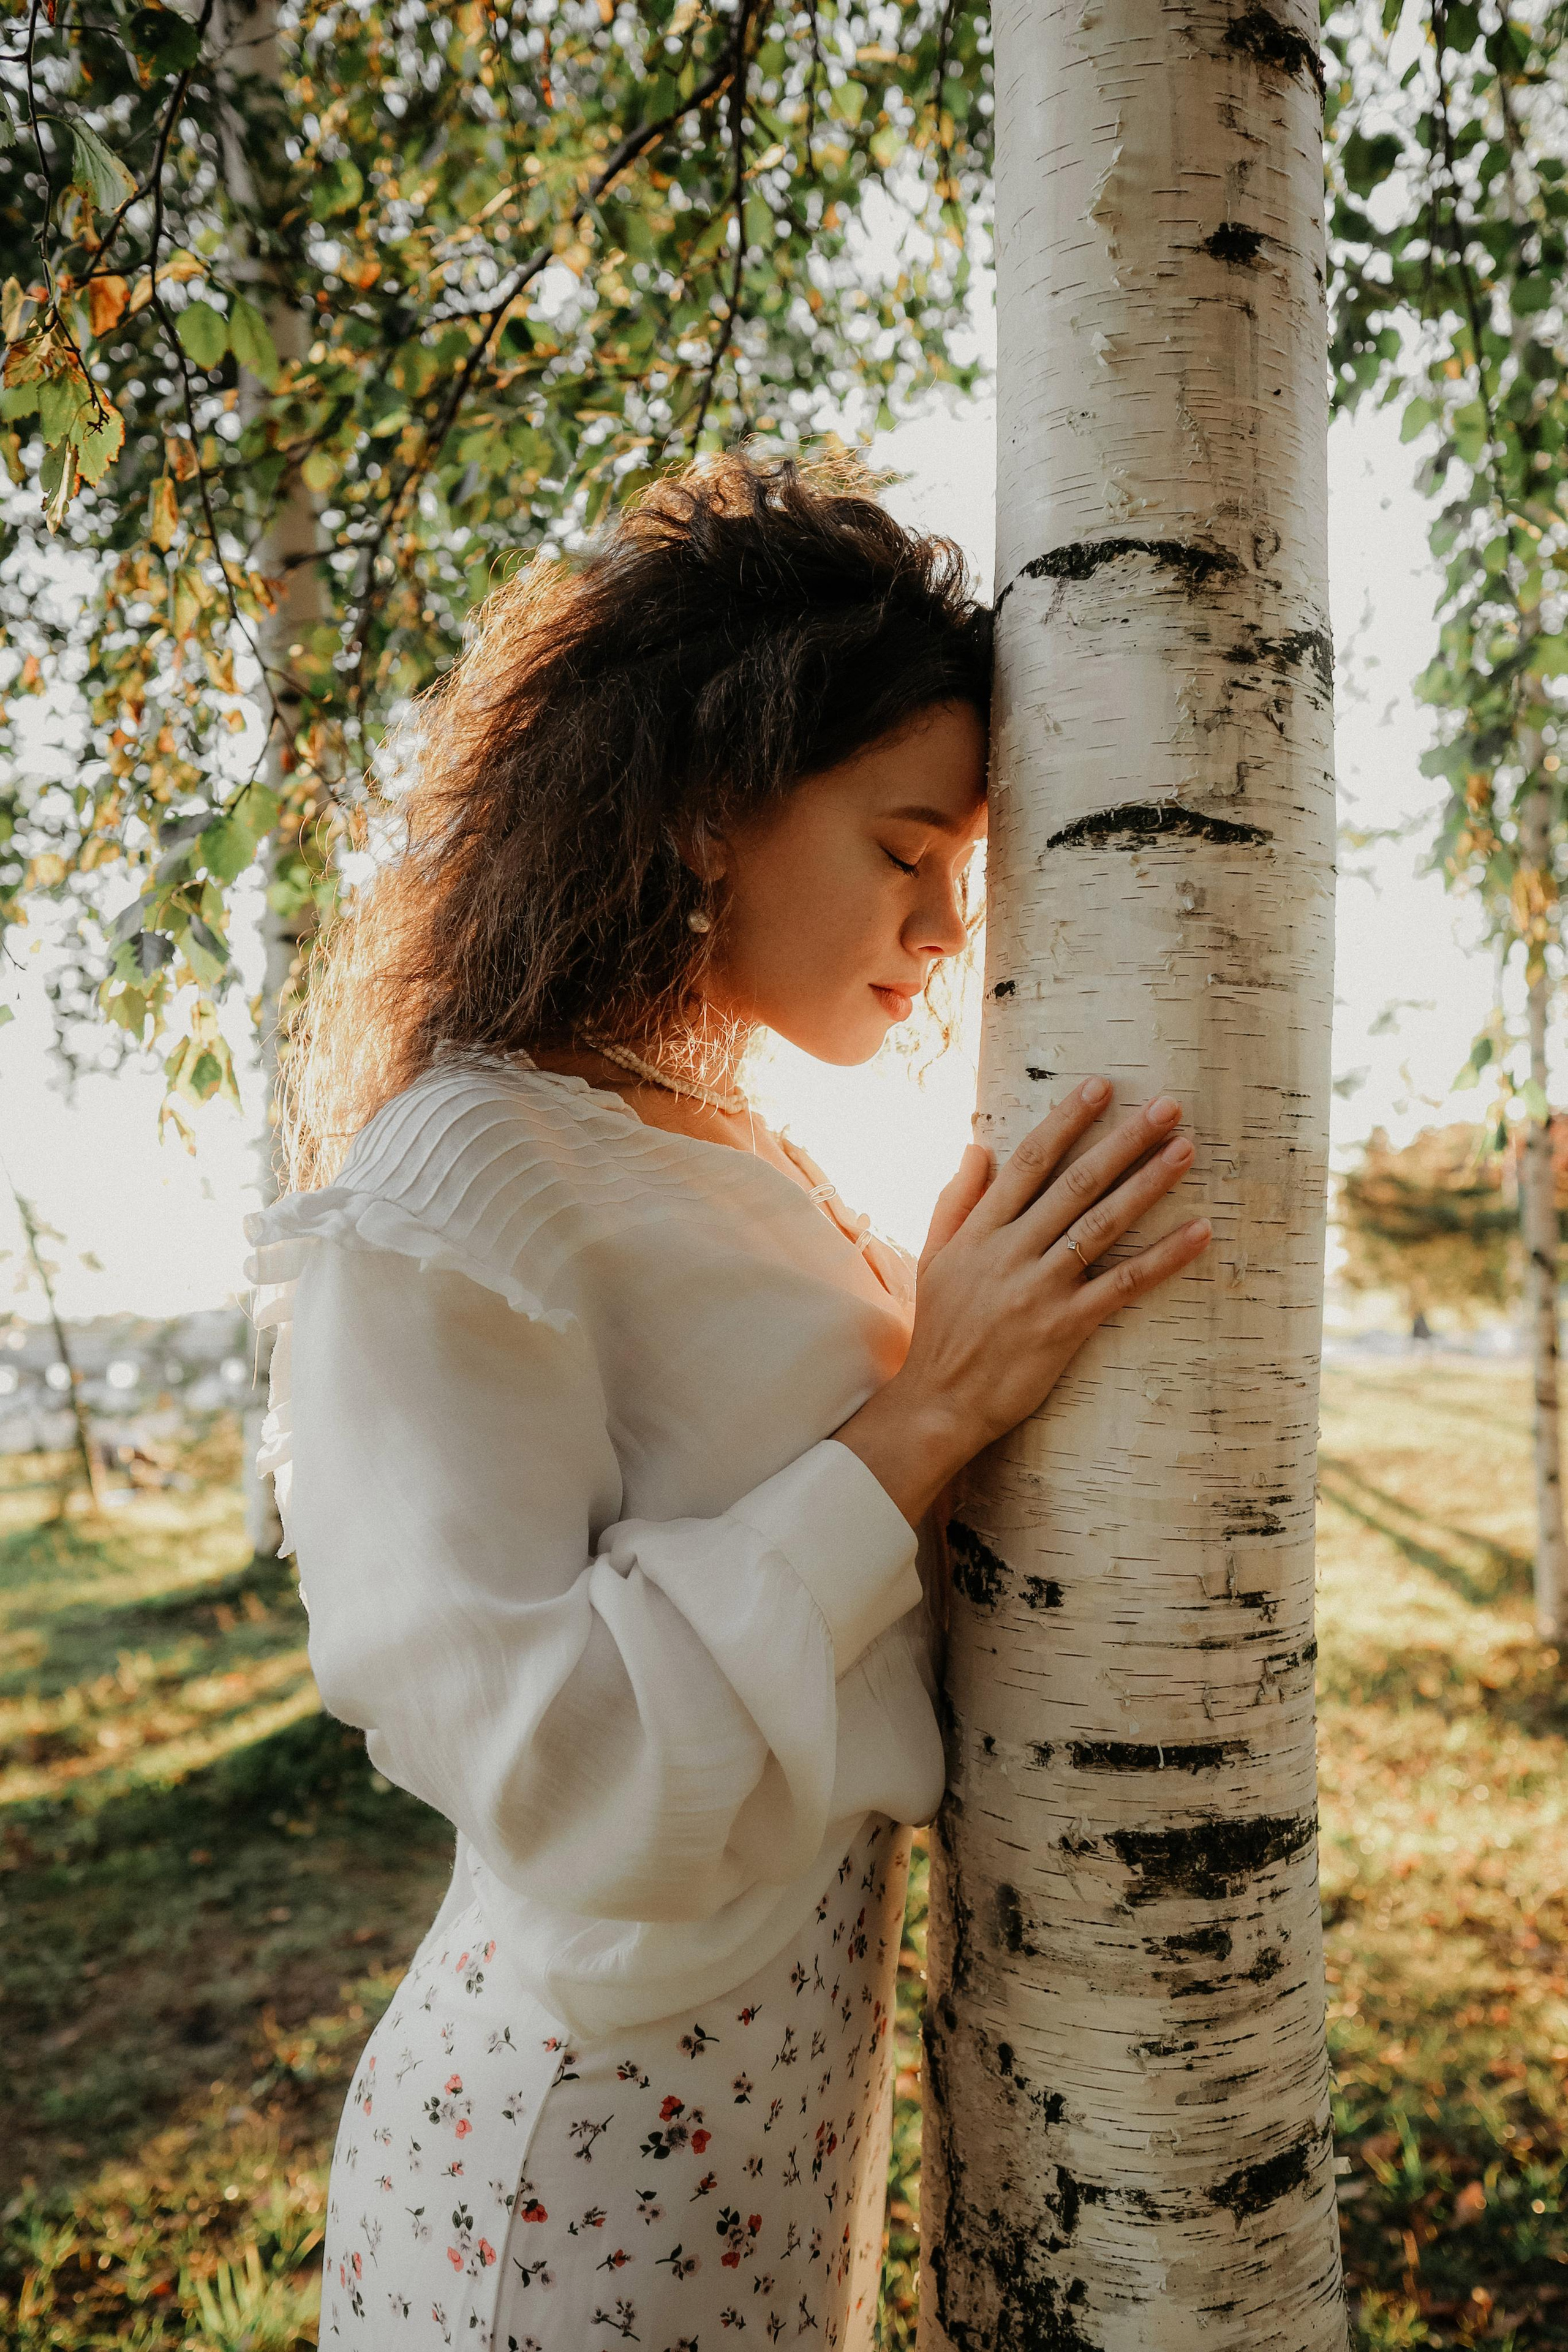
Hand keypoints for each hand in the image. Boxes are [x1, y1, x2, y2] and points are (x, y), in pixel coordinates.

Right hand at [834, 1079, 1209, 1525]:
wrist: (939, 1401)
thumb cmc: (940, 1330)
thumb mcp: (933, 1258)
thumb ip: (954, 1201)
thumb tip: (974, 1146)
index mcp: (979, 1231)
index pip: (1027, 1161)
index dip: (1066, 1121)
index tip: (1099, 1086)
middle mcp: (1010, 1252)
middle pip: (1074, 1183)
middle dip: (1123, 1140)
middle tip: (1167, 1107)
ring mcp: (1039, 1288)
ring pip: (1101, 1224)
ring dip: (1148, 1184)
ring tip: (1185, 1149)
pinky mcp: (1065, 1326)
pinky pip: (1123, 1285)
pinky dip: (1163, 1258)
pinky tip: (1198, 1233)